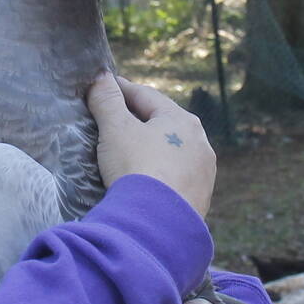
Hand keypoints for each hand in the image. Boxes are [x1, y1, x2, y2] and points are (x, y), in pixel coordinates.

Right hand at [86, 74, 214, 217]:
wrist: (157, 225)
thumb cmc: (137, 168)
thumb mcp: (116, 129)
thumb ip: (107, 100)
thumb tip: (100, 77)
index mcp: (182, 120)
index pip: (146, 96)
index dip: (121, 90)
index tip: (103, 87)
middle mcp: (200, 143)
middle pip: (163, 124)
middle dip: (139, 120)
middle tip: (114, 120)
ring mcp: (203, 173)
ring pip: (172, 152)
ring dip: (152, 149)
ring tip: (130, 154)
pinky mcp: (199, 199)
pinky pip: (175, 178)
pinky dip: (160, 174)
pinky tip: (146, 181)